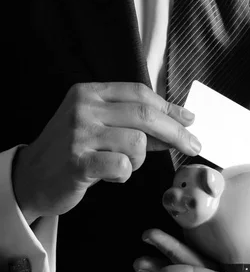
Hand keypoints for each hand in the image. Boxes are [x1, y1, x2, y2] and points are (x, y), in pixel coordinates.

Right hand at [12, 82, 200, 223]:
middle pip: (145, 114)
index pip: (139, 93)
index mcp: (89, 93)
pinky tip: (112, 175)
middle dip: (176, 132)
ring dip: (140, 160)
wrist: (32, 177)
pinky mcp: (78, 162)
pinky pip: (122, 166)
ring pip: (137, 142)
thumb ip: (135, 125)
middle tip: (194, 146)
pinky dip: (125, 174)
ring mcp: (79, 135)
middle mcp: (83, 109)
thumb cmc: (72, 152)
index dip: (169, 108)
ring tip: (123, 165)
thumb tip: (178, 124)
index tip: (190, 120)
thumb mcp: (100, 130)